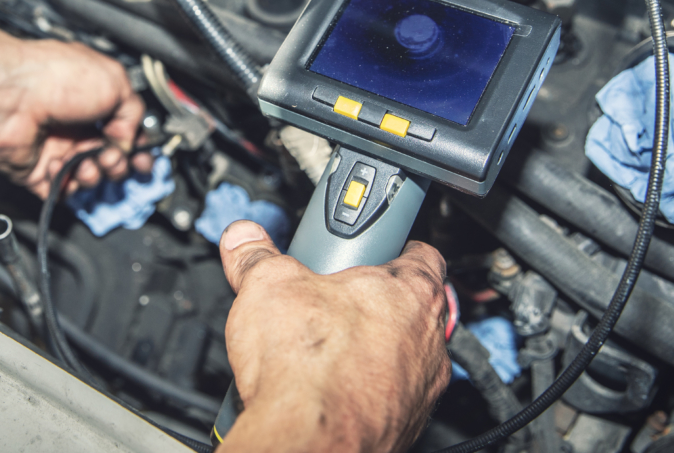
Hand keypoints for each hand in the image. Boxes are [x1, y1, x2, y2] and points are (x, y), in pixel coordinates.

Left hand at [0, 39, 152, 197]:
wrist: (9, 95)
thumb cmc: (54, 77)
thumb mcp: (115, 82)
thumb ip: (135, 113)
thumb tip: (130, 140)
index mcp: (95, 99)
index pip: (125, 131)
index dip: (138, 147)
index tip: (144, 158)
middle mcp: (75, 123)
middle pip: (109, 158)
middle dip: (119, 163)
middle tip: (114, 158)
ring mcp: (56, 146)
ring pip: (88, 176)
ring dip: (94, 174)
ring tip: (87, 163)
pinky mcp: (36, 169)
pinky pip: (60, 189)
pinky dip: (67, 185)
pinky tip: (62, 168)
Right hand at [217, 221, 450, 452]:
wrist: (306, 443)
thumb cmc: (308, 369)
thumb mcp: (267, 285)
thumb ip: (256, 255)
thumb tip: (245, 241)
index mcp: (411, 293)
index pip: (421, 252)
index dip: (391, 245)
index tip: (366, 247)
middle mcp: (428, 342)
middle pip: (407, 305)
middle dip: (368, 299)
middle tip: (328, 296)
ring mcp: (420, 389)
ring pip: (399, 354)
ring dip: (368, 348)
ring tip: (320, 345)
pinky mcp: (402, 426)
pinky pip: (387, 395)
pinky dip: (361, 388)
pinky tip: (324, 385)